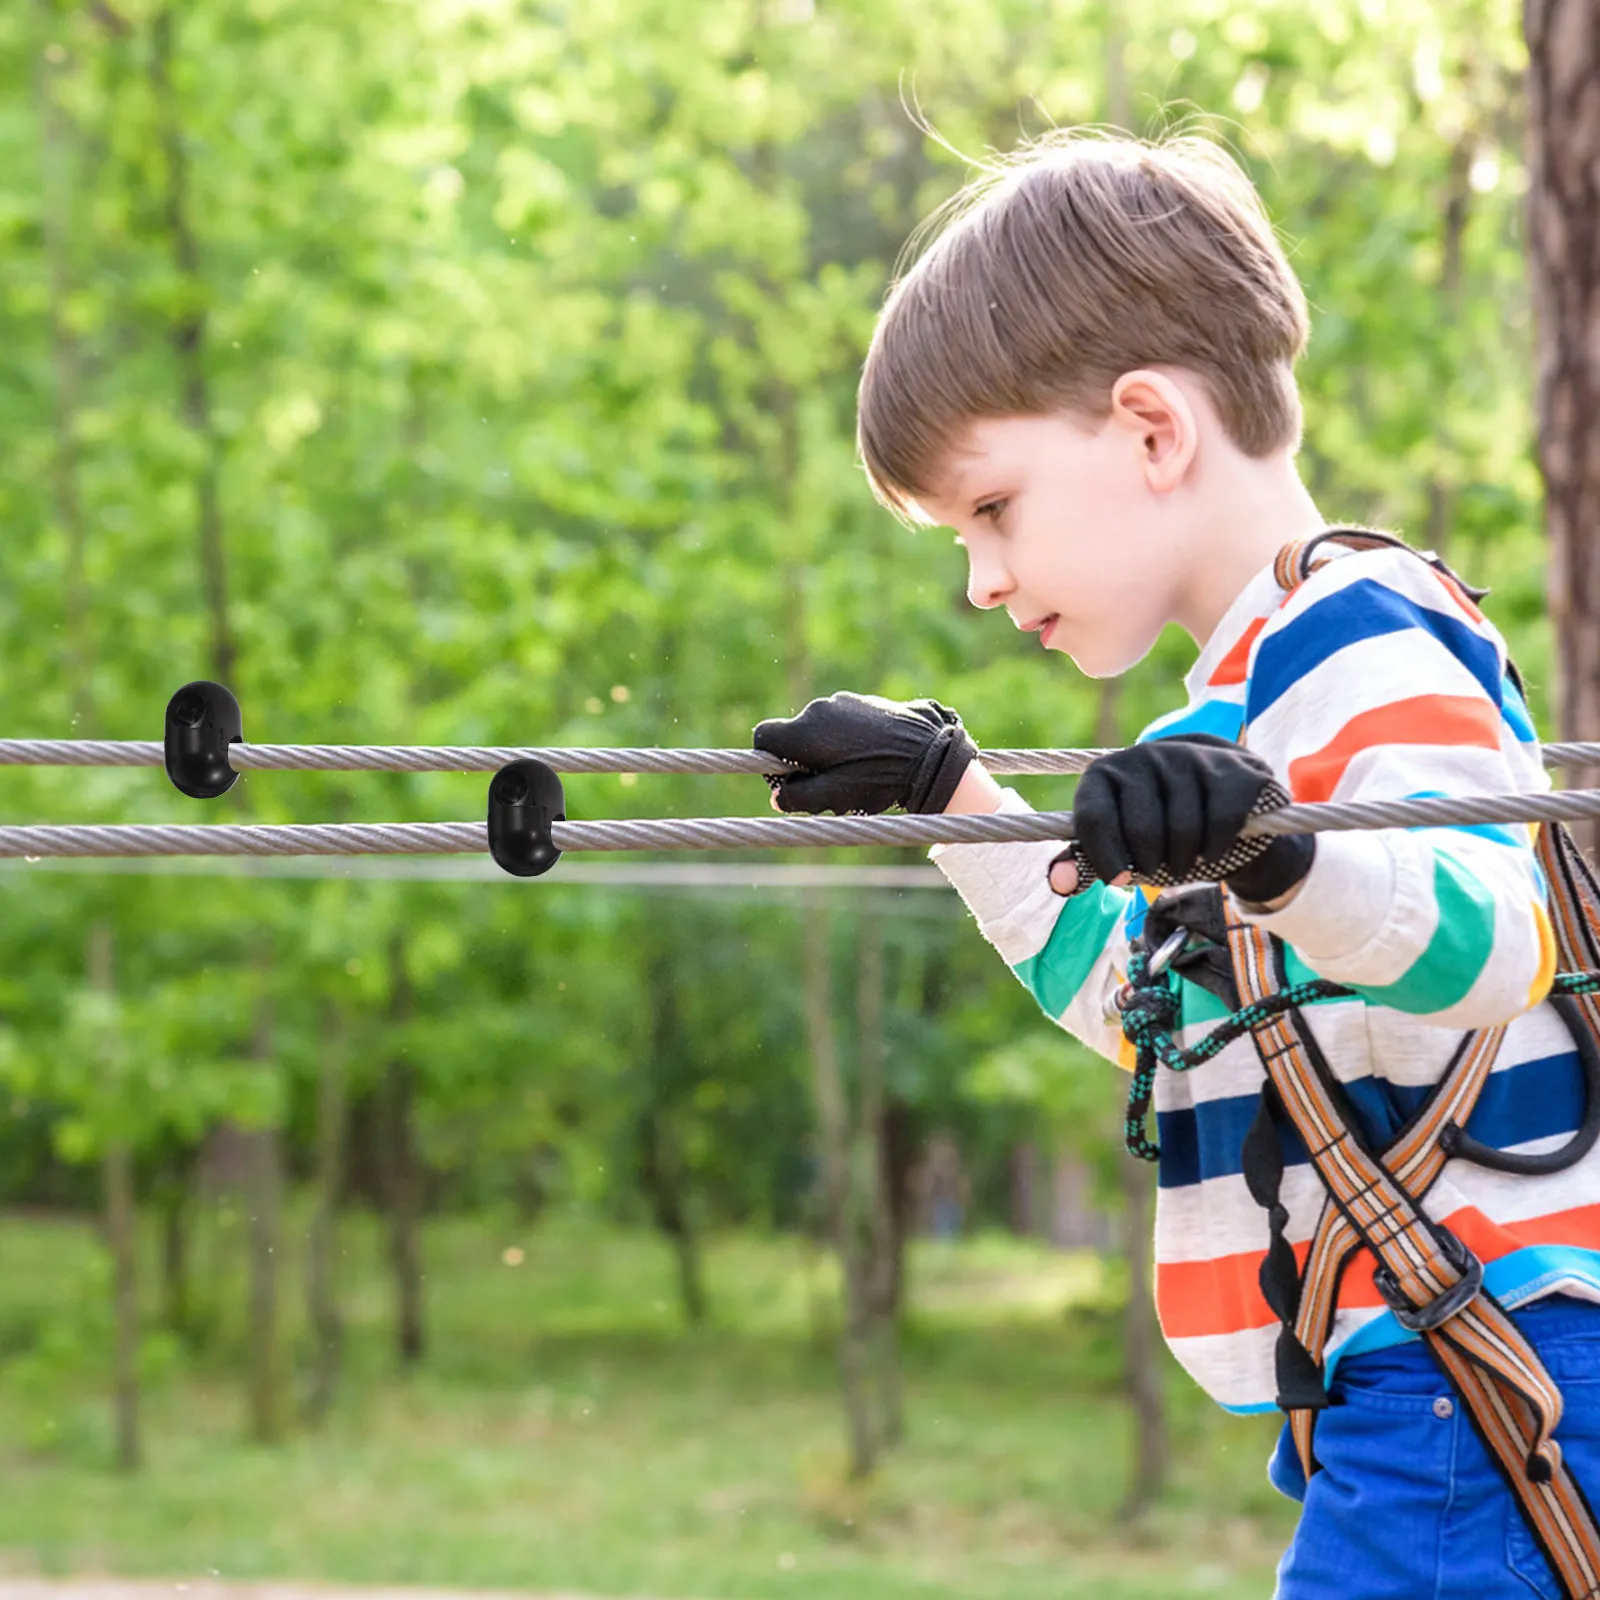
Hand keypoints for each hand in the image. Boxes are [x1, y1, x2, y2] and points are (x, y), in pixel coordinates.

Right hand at [753, 692, 976, 814]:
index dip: (769, 760)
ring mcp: (844, 702)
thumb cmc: (880, 777)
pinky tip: (871, 759)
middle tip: (830, 786)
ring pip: (819, 730)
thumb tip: (777, 797)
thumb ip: (800, 797)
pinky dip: (846, 741)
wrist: (931, 754)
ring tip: (856, 774)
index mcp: (806, 730)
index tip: (789, 779)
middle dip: (803, 761)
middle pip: (794, 736)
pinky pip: (842, 723)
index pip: (764, 736)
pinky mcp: (864, 703)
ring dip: (827, 752)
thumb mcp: (836, 795)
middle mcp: (820, 708)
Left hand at [1069, 735, 1313, 900]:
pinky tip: (1210, 851)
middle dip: (1150, 864)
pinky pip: (1221, 822)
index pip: (1093, 817)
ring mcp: (1190, 757)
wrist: (1218, 792)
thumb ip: (1084, 861)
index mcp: (1105, 772)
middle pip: (1142, 829)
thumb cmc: (1156, 823)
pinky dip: (1215, 849)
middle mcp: (1144, 755)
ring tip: (1182, 862)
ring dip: (1184, 861)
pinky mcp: (1232, 769)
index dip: (1103, 856)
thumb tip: (1059, 882)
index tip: (1118, 879)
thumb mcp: (1116, 840)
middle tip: (1157, 870)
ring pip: (1184, 829)